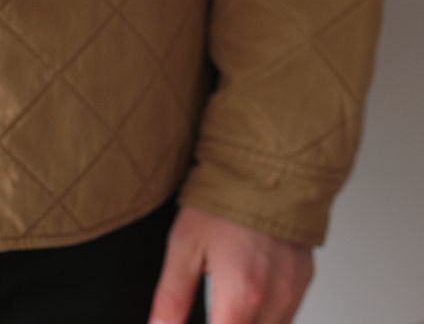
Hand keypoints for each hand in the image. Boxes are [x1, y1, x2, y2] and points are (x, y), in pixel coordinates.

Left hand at [148, 206, 313, 323]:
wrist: (263, 167)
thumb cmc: (223, 201)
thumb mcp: (184, 244)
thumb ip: (172, 296)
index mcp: (241, 297)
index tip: (190, 319)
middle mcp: (274, 302)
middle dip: (225, 323)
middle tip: (209, 306)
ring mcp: (294, 293)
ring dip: (244, 322)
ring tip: (224, 300)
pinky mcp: (304, 281)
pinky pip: (285, 316)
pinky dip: (265, 314)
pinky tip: (246, 293)